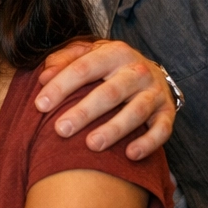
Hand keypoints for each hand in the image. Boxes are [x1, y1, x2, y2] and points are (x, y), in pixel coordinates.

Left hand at [35, 40, 174, 159]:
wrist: (149, 70)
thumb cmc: (106, 66)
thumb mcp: (86, 54)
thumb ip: (62, 61)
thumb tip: (43, 77)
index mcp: (114, 53)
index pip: (84, 68)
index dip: (61, 86)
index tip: (40, 105)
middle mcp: (137, 71)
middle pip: (110, 93)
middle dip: (84, 112)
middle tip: (61, 130)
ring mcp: (154, 92)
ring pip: (136, 112)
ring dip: (114, 130)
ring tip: (91, 145)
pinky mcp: (167, 112)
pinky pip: (162, 130)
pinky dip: (148, 143)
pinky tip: (130, 154)